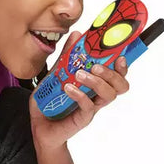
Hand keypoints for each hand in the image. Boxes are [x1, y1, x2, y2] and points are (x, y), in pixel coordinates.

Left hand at [28, 30, 130, 152]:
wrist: (40, 128)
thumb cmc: (50, 103)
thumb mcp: (55, 75)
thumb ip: (66, 57)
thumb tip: (76, 35)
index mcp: (95, 85)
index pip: (118, 75)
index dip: (123, 65)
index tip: (120, 54)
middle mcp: (97, 96)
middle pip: (120, 86)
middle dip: (113, 73)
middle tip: (96, 65)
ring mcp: (91, 108)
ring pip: (109, 95)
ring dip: (97, 82)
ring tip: (80, 74)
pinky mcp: (82, 119)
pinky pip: (88, 106)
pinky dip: (80, 94)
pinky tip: (68, 88)